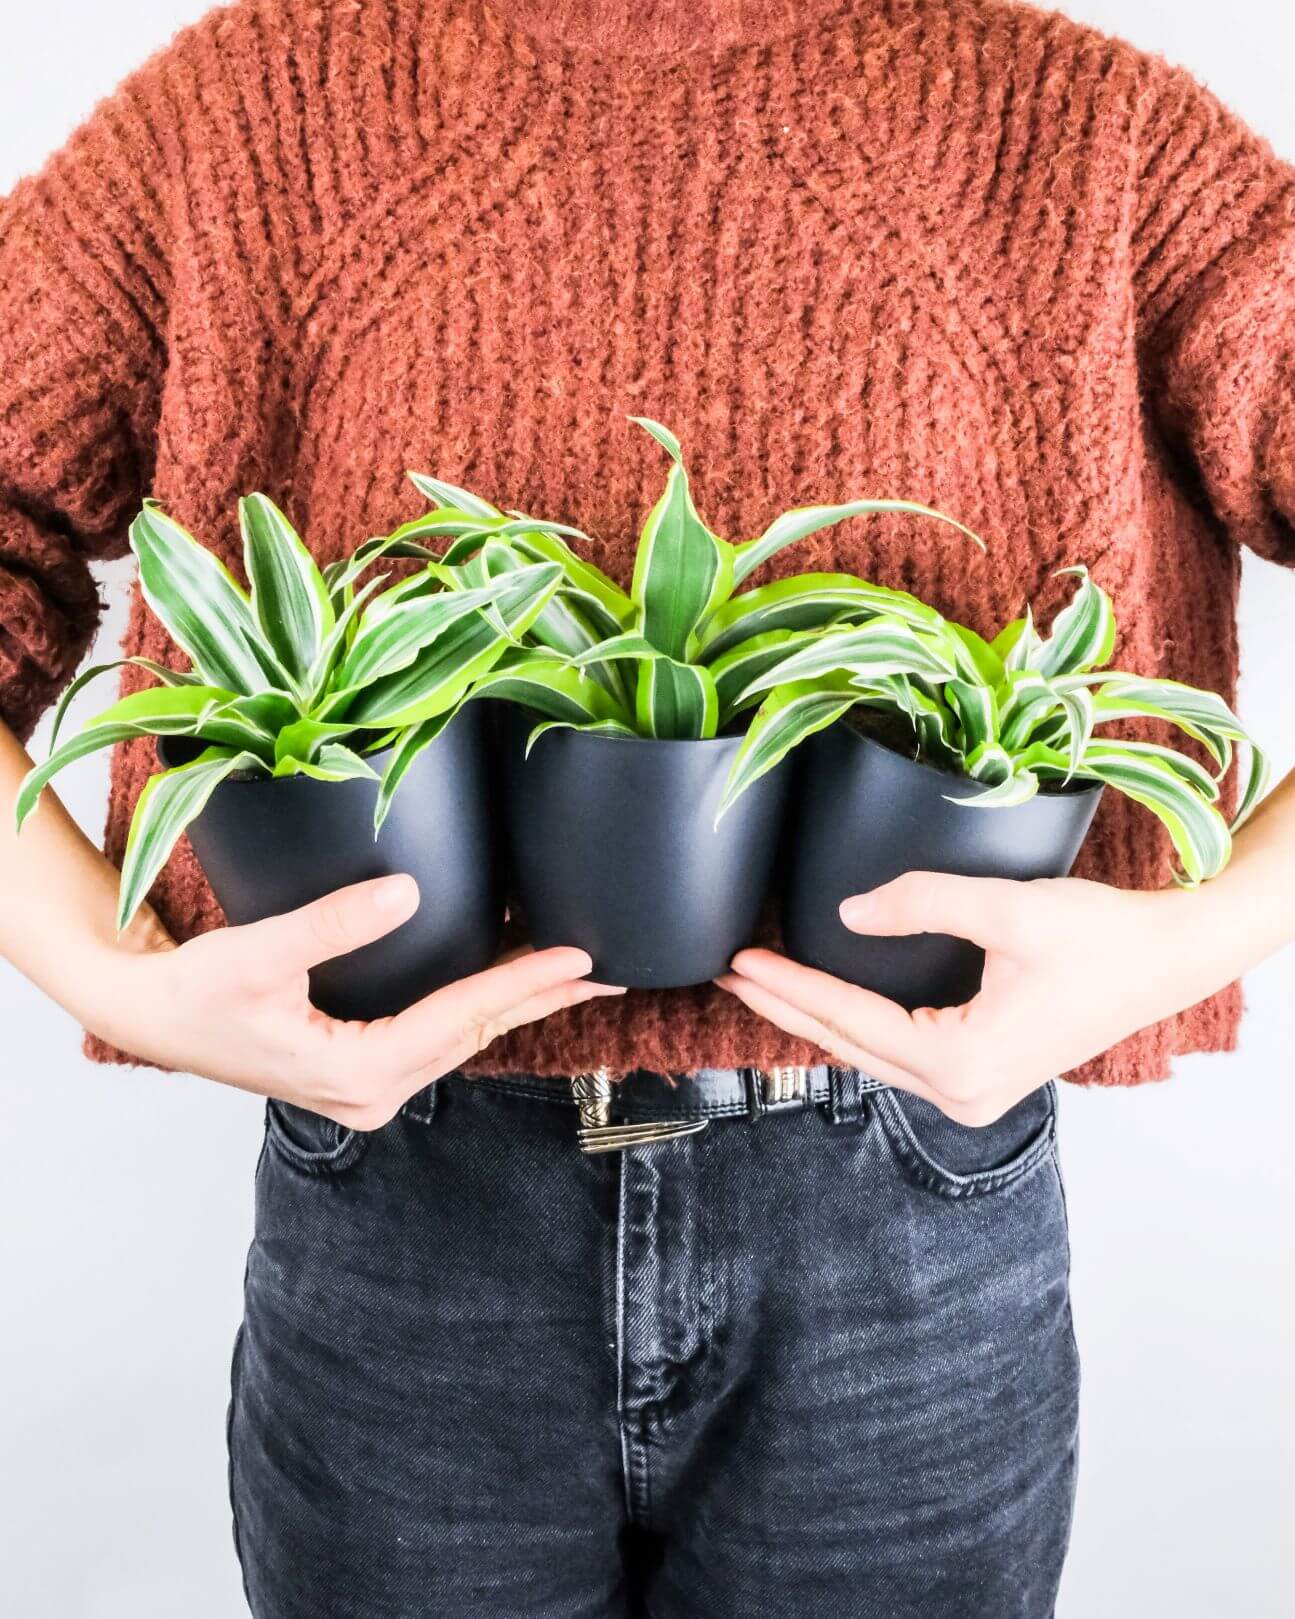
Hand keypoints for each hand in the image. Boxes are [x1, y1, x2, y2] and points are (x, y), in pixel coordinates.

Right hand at [81, 873, 621, 1128]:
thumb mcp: (258, 953)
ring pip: (461, 1037)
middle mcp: (372, 1092)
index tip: (580, 957)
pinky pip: (437, 1034)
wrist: (148, 1015)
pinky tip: (504, 978)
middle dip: (542, 998)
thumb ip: (333, 922)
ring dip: (515, 1001)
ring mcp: (368, 1086)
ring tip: (574, 970)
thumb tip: (407, 891)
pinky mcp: (360, 1067)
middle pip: (476, 1034)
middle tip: (609, 970)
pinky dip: (476, 1004)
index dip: (524, 983)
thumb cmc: (192, 993)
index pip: (461, 1019)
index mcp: (356, 1074)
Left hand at [716, 871, 1255, 1125]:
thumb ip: (924, 903)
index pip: (849, 1019)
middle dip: (786, 1006)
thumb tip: (850, 912)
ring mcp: (973, 1092)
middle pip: (848, 1045)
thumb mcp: (1008, 909)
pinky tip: (825, 1000)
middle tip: (727, 973)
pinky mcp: (983, 1075)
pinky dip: (856, 1024)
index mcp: (961, 1063)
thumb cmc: (1101, 938)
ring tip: (761, 983)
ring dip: (815, 1016)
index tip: (739, 960)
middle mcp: (962, 1093)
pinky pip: (898, 1052)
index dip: (789, 986)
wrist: (1168, 958)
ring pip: (869, 1053)